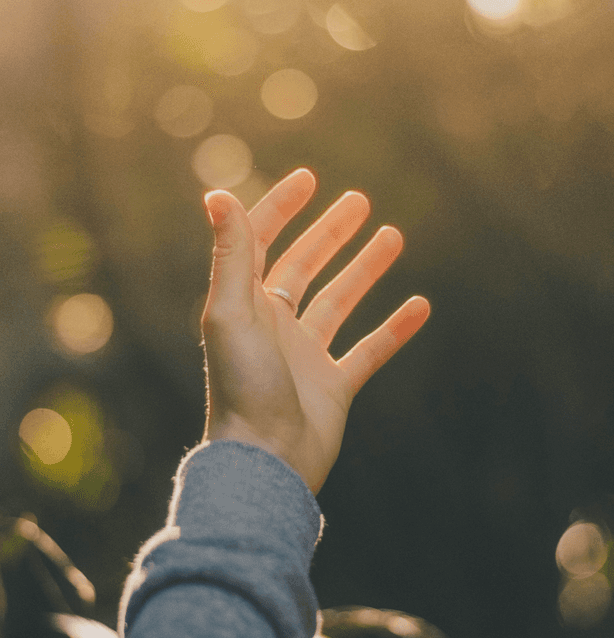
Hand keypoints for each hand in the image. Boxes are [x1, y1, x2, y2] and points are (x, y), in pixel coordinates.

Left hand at [200, 168, 429, 494]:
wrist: (265, 459)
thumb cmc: (242, 386)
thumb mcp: (232, 311)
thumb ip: (231, 254)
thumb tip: (216, 193)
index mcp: (246, 304)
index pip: (263, 243)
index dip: (281, 208)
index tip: (309, 178)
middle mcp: (274, 325)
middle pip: (304, 266)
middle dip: (329, 232)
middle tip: (360, 200)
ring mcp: (305, 356)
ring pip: (339, 302)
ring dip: (364, 269)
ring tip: (393, 236)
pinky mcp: (333, 386)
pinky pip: (369, 350)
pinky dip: (394, 328)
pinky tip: (420, 305)